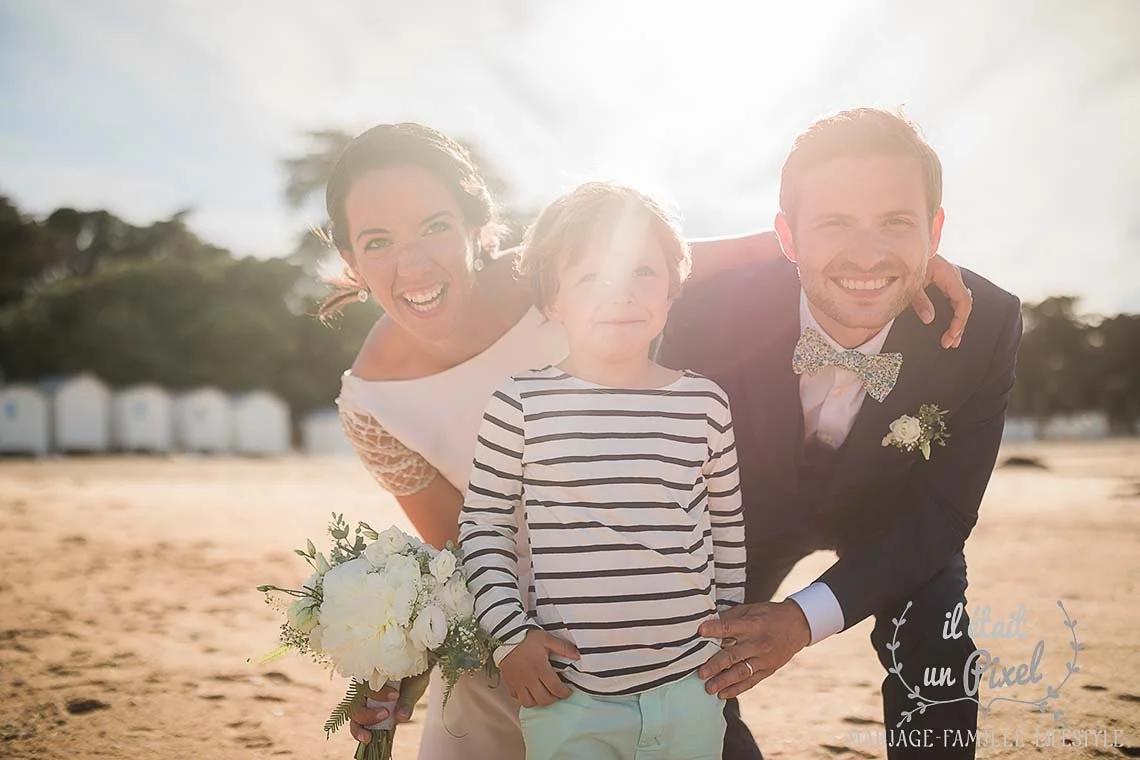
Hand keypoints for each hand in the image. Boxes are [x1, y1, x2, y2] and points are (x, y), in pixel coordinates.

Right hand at [348, 671, 429, 743]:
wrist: (417, 676)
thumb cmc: (414, 676)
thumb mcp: (414, 685)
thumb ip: (406, 701)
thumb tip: (401, 718)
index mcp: (372, 678)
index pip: (366, 686)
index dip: (377, 693)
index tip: (395, 695)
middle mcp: (365, 692)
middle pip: (355, 705)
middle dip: (366, 714)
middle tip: (385, 715)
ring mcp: (368, 706)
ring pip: (356, 719)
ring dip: (360, 729)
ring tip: (368, 738)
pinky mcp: (376, 718)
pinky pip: (368, 729)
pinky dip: (370, 737)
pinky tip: (376, 746)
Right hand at [500, 630, 579, 707]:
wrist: (506, 636)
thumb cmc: (527, 638)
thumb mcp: (547, 639)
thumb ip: (563, 648)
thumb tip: (578, 656)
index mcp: (540, 668)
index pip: (555, 688)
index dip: (564, 693)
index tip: (568, 691)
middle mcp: (529, 679)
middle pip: (543, 699)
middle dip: (553, 700)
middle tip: (557, 694)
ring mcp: (518, 683)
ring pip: (528, 703)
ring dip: (538, 702)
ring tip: (543, 695)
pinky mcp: (509, 683)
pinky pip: (517, 698)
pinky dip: (524, 698)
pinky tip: (529, 692)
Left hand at [697, 601, 811, 698]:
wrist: (798, 626)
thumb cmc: (769, 615)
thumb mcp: (750, 609)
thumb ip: (730, 617)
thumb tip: (707, 624)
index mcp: (753, 625)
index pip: (730, 627)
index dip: (714, 629)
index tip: (699, 631)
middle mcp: (759, 643)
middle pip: (734, 655)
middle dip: (716, 665)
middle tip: (700, 673)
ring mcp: (764, 659)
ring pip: (741, 672)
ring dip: (724, 681)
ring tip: (708, 688)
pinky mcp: (768, 670)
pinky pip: (751, 682)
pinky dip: (737, 689)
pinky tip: (723, 694)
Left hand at [912, 254, 972, 348]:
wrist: (904, 245)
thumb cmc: (907, 261)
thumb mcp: (910, 283)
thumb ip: (919, 300)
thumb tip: (929, 319)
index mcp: (948, 274)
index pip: (963, 301)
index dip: (959, 321)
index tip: (951, 335)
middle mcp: (954, 275)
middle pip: (965, 304)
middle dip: (959, 326)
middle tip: (950, 343)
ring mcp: (951, 277)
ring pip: (961, 302)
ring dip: (958, 322)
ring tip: (951, 340)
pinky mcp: (946, 280)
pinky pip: (955, 299)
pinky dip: (954, 314)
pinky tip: (951, 326)